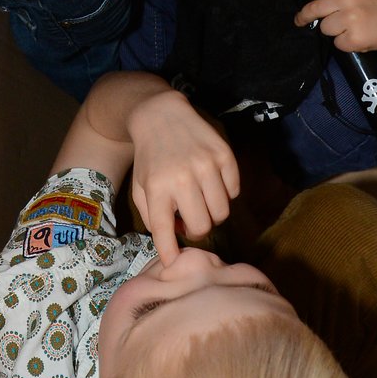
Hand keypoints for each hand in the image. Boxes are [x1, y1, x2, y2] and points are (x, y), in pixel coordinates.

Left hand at [128, 90, 239, 265]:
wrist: (161, 115)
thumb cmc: (150, 158)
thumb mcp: (141, 187)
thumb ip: (153, 217)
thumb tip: (174, 242)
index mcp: (157, 188)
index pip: (165, 231)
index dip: (170, 252)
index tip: (174, 262)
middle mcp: (183, 178)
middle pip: (203, 226)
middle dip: (197, 229)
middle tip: (191, 220)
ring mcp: (206, 165)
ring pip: (222, 212)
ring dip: (213, 213)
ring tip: (202, 201)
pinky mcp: (225, 154)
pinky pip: (235, 191)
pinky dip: (225, 193)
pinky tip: (212, 183)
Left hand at [293, 0, 376, 56]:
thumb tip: (319, 10)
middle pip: (314, 9)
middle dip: (304, 17)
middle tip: (300, 20)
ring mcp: (349, 18)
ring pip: (325, 29)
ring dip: (335, 32)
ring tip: (353, 29)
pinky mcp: (353, 37)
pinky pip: (338, 44)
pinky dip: (347, 45)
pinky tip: (362, 38)